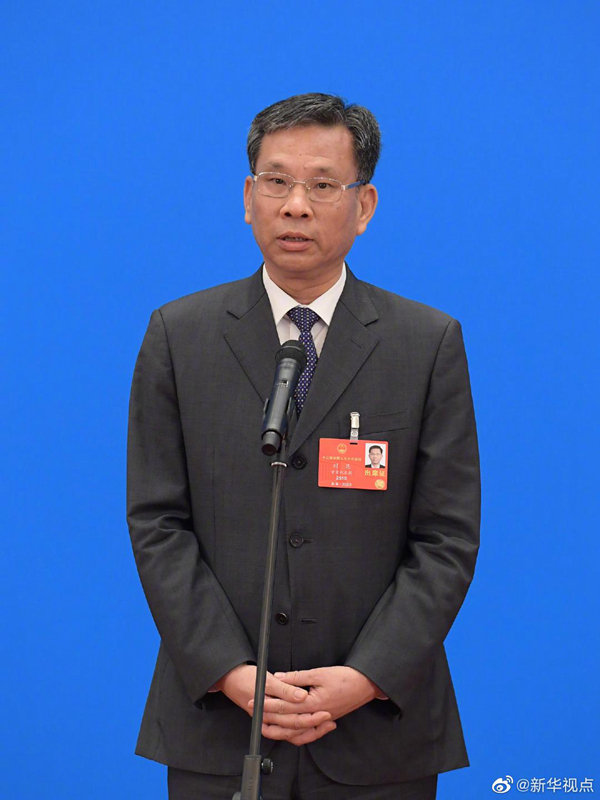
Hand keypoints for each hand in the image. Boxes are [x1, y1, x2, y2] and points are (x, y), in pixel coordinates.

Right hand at [216, 664, 334, 745]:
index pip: (291, 719)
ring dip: (310, 730)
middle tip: (329, 717)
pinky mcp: (272, 720)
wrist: (231, 680)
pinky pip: (288, 731)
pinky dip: (301, 730)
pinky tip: (314, 725)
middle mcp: (268, 720)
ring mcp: (270, 722)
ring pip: (292, 734)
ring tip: (327, 724)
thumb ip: (285, 689)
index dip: (309, 716)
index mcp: (266, 711)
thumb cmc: (246, 679)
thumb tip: (301, 696)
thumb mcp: (266, 680)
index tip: (324, 711)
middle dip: (313, 724)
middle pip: (294, 728)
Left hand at [249, 666, 377, 722]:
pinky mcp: (324, 721)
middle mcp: (315, 716)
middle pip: (287, 721)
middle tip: (254, 712)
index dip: (268, 704)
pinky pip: (307, 734)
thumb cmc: (344, 678)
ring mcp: (320, 721)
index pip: (284, 706)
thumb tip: (279, 677)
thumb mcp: (319, 673)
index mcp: (312, 704)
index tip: (255, 701)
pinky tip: (288, 731)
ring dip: (279, 728)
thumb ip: (297, 677)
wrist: (365, 686)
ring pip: (295, 731)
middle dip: (268, 716)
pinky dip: (296, 734)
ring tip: (265, 725)